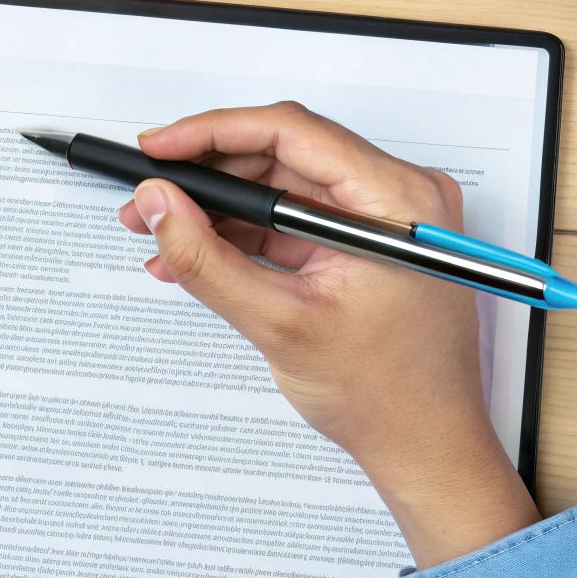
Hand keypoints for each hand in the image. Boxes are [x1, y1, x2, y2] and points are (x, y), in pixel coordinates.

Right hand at [117, 102, 537, 568]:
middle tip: (151, 193)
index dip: (213, 133)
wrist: (426, 445)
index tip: (160, 147)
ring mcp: (385, 217)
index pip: (291, 132)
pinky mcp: (368, 238)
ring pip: (283, 183)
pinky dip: (246, 231)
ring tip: (164, 228)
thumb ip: (206, 259)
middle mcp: (400, 196)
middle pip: (284, 152)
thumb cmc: (389, 395)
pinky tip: (198, 250)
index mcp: (398, 201)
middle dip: (208, 175)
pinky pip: (295, 214)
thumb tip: (159, 204)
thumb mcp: (279, 323)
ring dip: (220, 206)